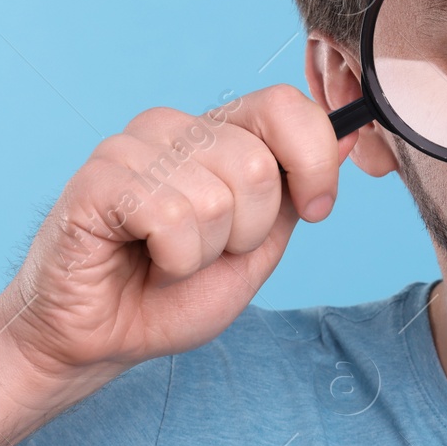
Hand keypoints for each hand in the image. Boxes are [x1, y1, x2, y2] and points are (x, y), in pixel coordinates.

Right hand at [0, 85, 353, 384]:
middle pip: (256, 165)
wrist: (101, 339)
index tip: (314, 209)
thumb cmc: (171, 295)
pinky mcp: (96, 180)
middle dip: (247, 232)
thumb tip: (350, 137)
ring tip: (168, 259)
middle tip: (206, 252)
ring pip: (215, 199)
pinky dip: (172, 259)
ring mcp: (131, 148)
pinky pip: (170, 217)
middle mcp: (174, 129)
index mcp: (217, 135)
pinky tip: (143, 258)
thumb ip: (297, 193)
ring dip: (203, 254)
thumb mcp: (259, 246)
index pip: (284, 106)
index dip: (314, 163)